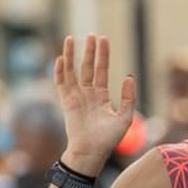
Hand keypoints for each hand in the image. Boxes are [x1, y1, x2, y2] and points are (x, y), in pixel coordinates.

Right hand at [54, 34, 138, 173]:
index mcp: (101, 96)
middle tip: (91, 35)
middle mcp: (87, 94)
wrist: (91, 152)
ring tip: (70, 38)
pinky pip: (61, 84)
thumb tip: (128, 77)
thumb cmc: (108, 139)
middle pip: (87, 67)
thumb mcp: (125, 117)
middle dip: (89, 51)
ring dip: (71, 55)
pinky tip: (60, 59)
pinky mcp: (66, 103)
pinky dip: (59, 72)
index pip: (101, 71)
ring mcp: (75, 97)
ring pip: (72, 71)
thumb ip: (128, 98)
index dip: (103, 55)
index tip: (104, 39)